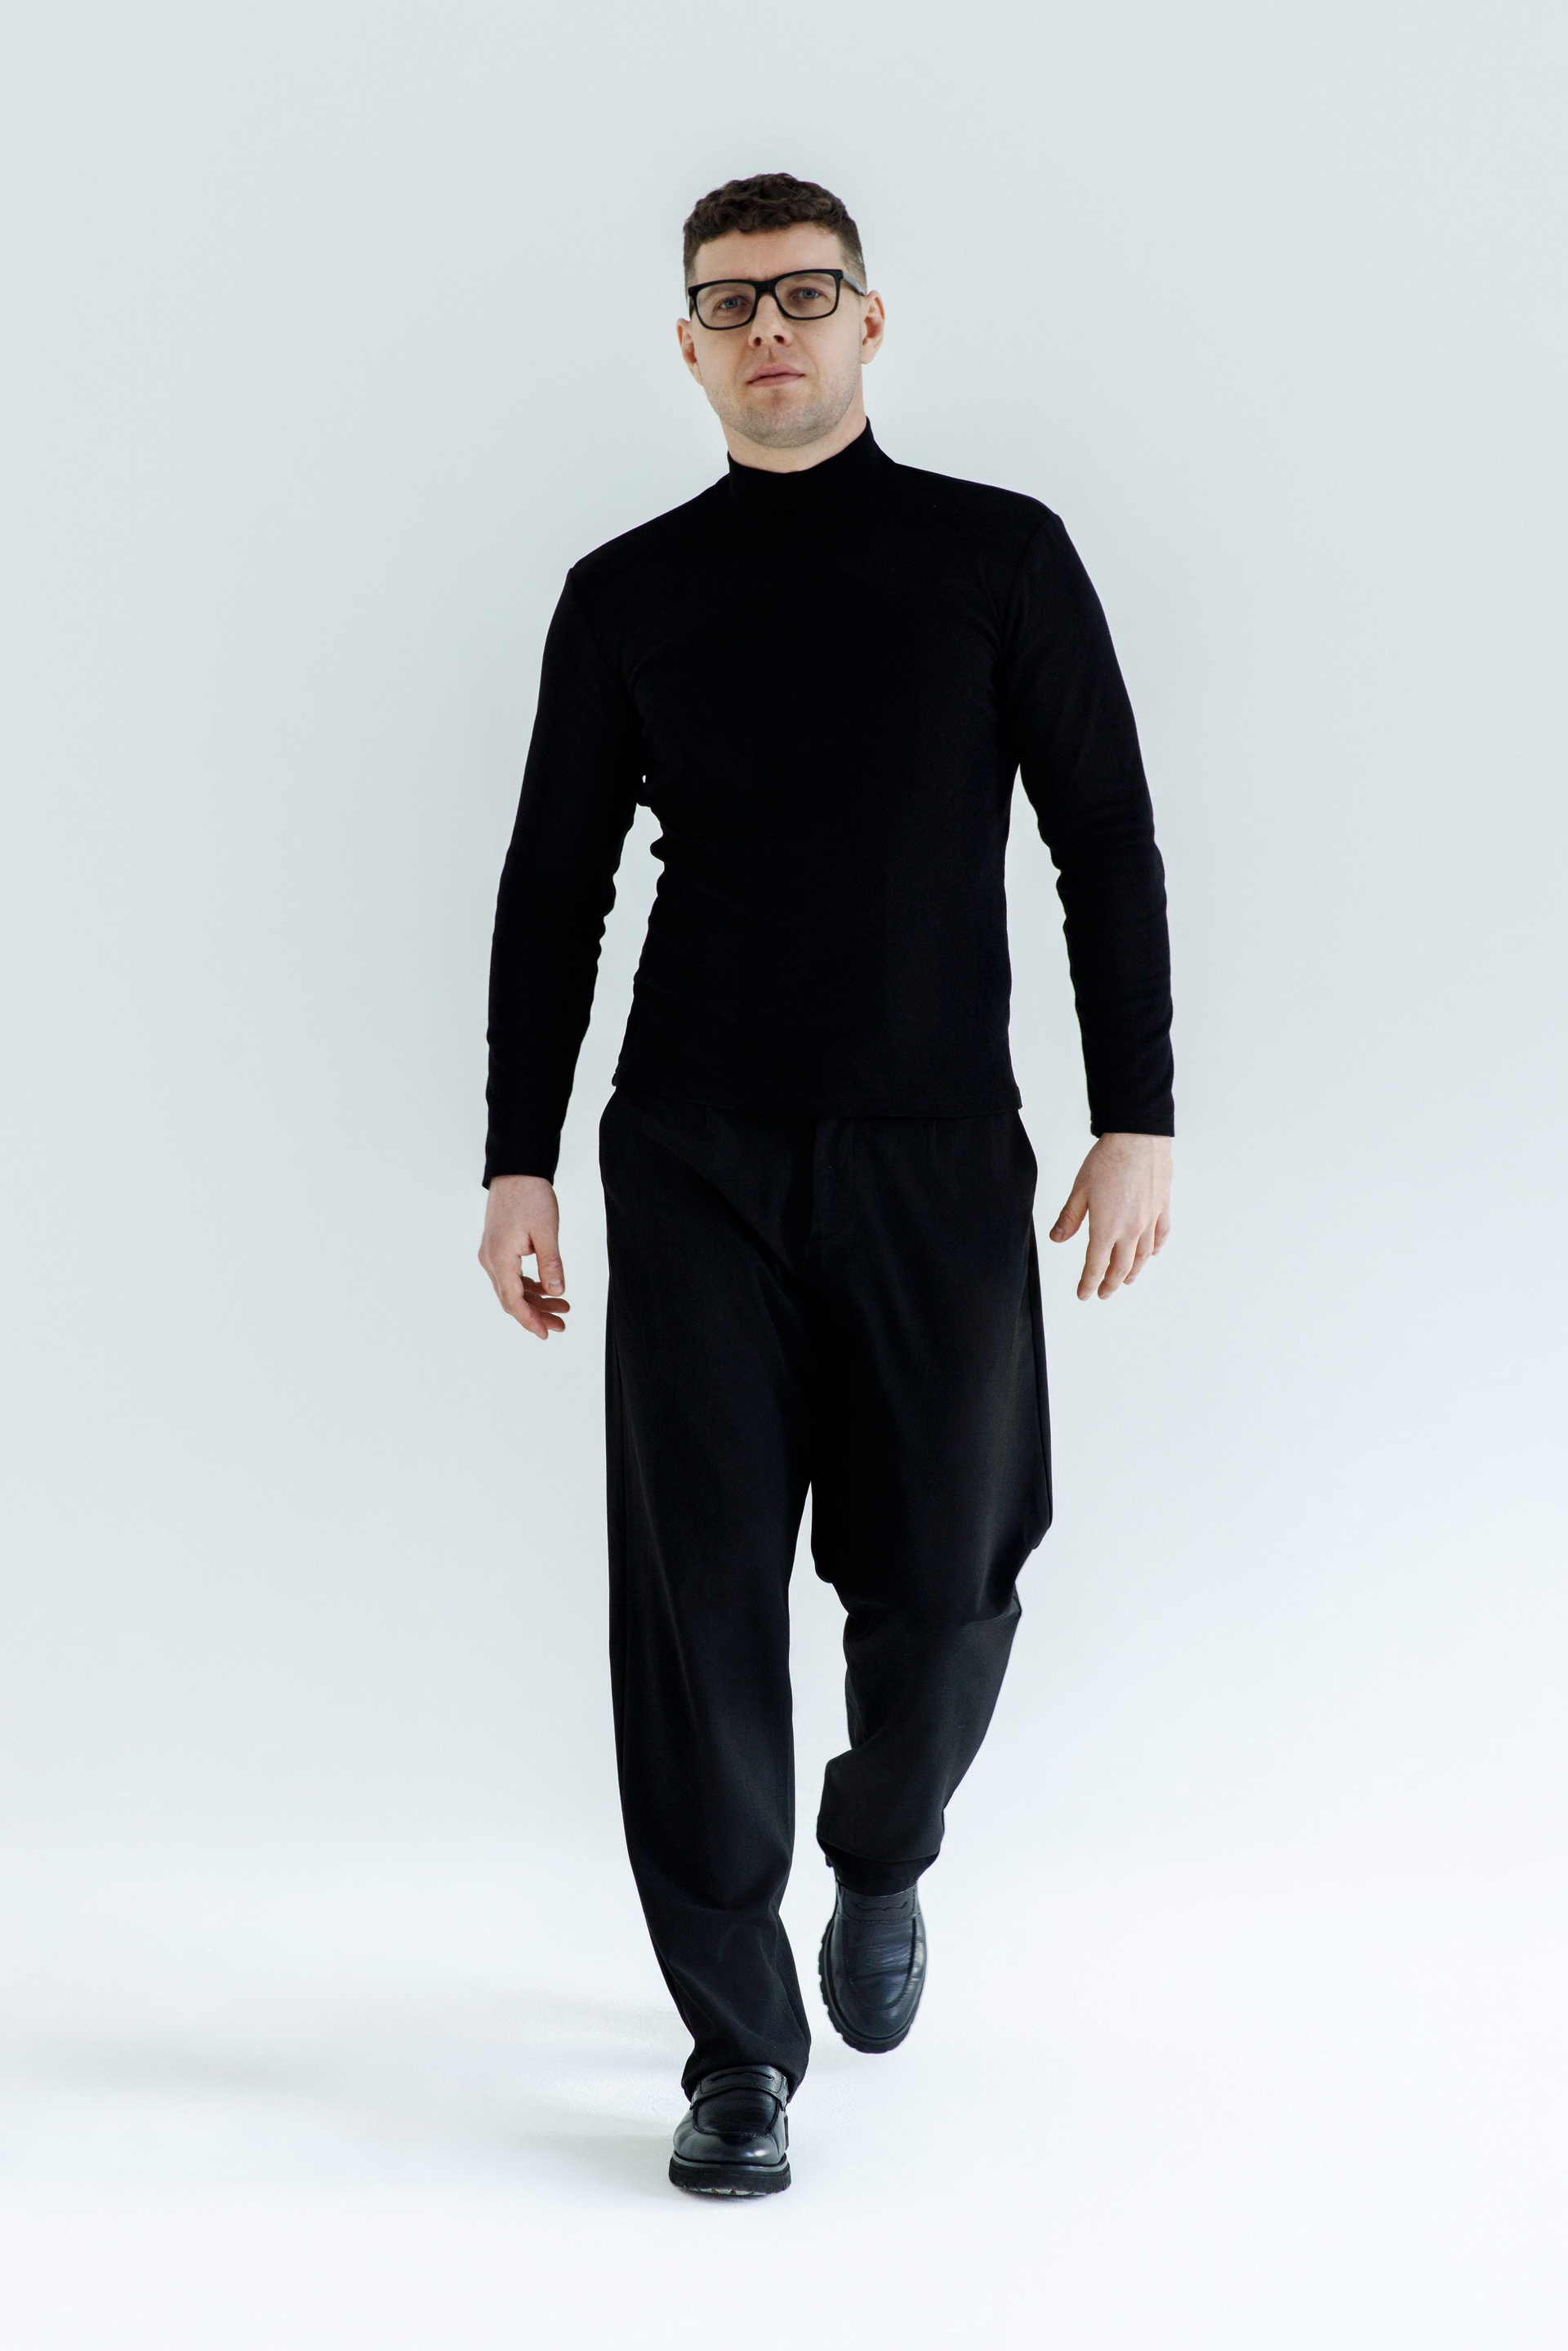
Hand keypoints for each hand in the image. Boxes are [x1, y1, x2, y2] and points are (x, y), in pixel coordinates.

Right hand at [478, 1174, 570, 1338]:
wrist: (516, 1170)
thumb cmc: (530, 1196)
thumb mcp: (546, 1231)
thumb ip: (551, 1263)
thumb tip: (557, 1292)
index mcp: (500, 1258)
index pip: (513, 1300)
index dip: (530, 1320)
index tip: (546, 1333)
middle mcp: (490, 1259)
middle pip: (511, 1299)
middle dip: (536, 1315)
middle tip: (561, 1325)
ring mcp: (492, 1254)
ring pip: (512, 1288)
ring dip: (535, 1301)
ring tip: (562, 1309)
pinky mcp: (498, 1248)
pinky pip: (511, 1276)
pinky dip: (529, 1286)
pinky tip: (547, 1291)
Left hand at [1049, 1133, 1171, 1300]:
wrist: (1138, 1138)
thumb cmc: (1108, 1160)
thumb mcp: (1079, 1190)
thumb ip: (1069, 1218)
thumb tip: (1057, 1238)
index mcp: (1106, 1228)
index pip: (1095, 1265)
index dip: (1088, 1283)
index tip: (1084, 1293)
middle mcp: (1130, 1229)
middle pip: (1120, 1267)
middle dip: (1110, 1284)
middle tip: (1104, 1293)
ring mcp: (1149, 1220)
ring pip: (1142, 1256)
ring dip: (1133, 1272)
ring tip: (1126, 1281)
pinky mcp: (1162, 1207)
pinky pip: (1161, 1235)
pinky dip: (1155, 1249)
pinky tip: (1152, 1254)